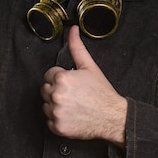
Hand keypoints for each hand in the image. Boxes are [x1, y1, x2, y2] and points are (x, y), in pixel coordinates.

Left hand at [41, 25, 127, 146]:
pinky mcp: (58, 127)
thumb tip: (72, 30)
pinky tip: (71, 115)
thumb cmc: (102, 93)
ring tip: (73, 105)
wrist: (112, 116)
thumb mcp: (89, 67)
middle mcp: (56, 95)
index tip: (71, 84)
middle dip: (56, 90)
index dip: (60, 78)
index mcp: (62, 78)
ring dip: (55, 105)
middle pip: (45, 90)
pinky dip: (58, 120)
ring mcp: (56, 112)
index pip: (49, 75)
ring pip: (45, 106)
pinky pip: (49, 122)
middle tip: (73, 95)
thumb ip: (77, 48)